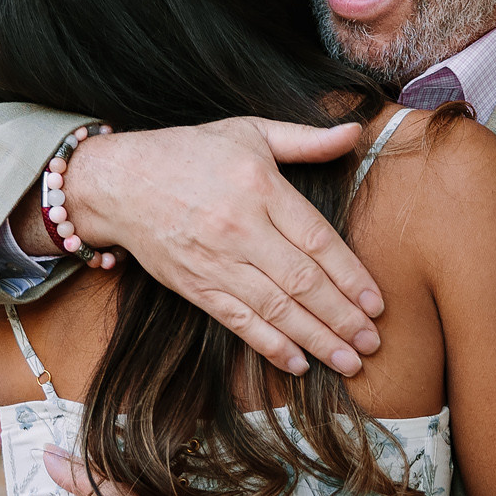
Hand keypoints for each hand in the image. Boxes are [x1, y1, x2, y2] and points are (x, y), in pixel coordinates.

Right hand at [61, 117, 383, 375]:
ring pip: (275, 308)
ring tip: (350, 361)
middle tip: (373, 343)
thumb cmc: (190, 152)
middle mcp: (241, 228)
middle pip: (302, 281)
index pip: (318, 240)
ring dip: (316, 339)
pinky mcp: (195, 286)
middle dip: (343, 317)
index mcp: (261, 188)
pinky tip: (299, 364)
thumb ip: (305, 139)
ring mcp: (216, 261)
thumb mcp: (249, 131)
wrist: (118, 181)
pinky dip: (270, 346)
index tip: (377, 303)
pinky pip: (238, 322)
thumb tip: (354, 131)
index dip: (351, 276)